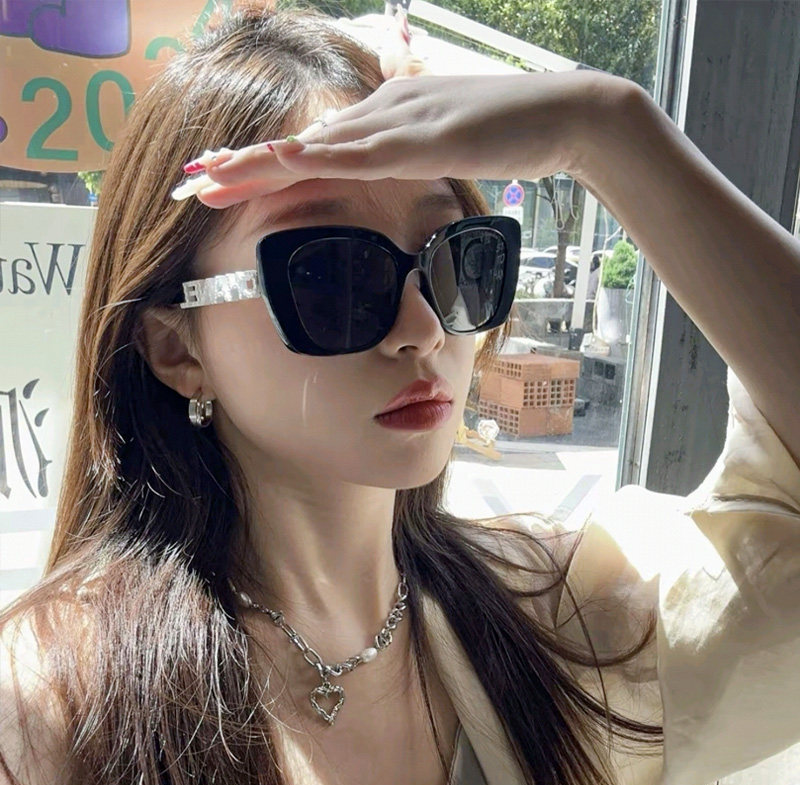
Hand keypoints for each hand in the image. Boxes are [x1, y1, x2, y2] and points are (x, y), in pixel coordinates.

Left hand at [192, 70, 603, 208]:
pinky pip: (355, 153)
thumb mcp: (451, 146)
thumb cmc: (513, 133)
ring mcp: (397, 123)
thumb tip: (387, 166)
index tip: (224, 179)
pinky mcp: (419, 139)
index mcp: (386, 118)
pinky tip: (275, 164)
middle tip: (188, 179)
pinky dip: (311, 160)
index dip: (265, 163)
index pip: (314, 145)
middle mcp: (380, 113)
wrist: (564, 114)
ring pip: (311, 146)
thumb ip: (414, 153)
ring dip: (255, 163)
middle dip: (239, 164)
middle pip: (298, 143)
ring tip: (204, 177)